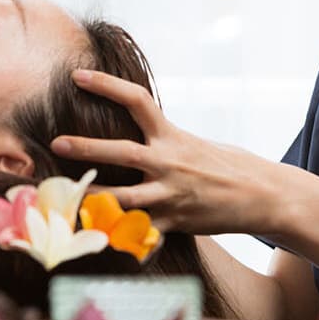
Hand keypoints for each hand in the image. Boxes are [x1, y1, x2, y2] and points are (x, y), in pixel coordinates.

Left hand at [49, 69, 276, 235]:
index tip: (77, 75)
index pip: (137, 100)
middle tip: (55, 143)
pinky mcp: (174, 223)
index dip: (106, 85)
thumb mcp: (193, 143)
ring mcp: (170, 195)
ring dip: (90, 198)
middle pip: (120, 152)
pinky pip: (139, 233)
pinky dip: (118, 237)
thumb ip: (162, 139)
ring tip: (63, 199)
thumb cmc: (227, 166)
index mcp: (172, 136)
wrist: (262, 196)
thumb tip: (136, 128)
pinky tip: (95, 243)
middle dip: (86, 148)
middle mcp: (169, 163)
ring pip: (122, 198)